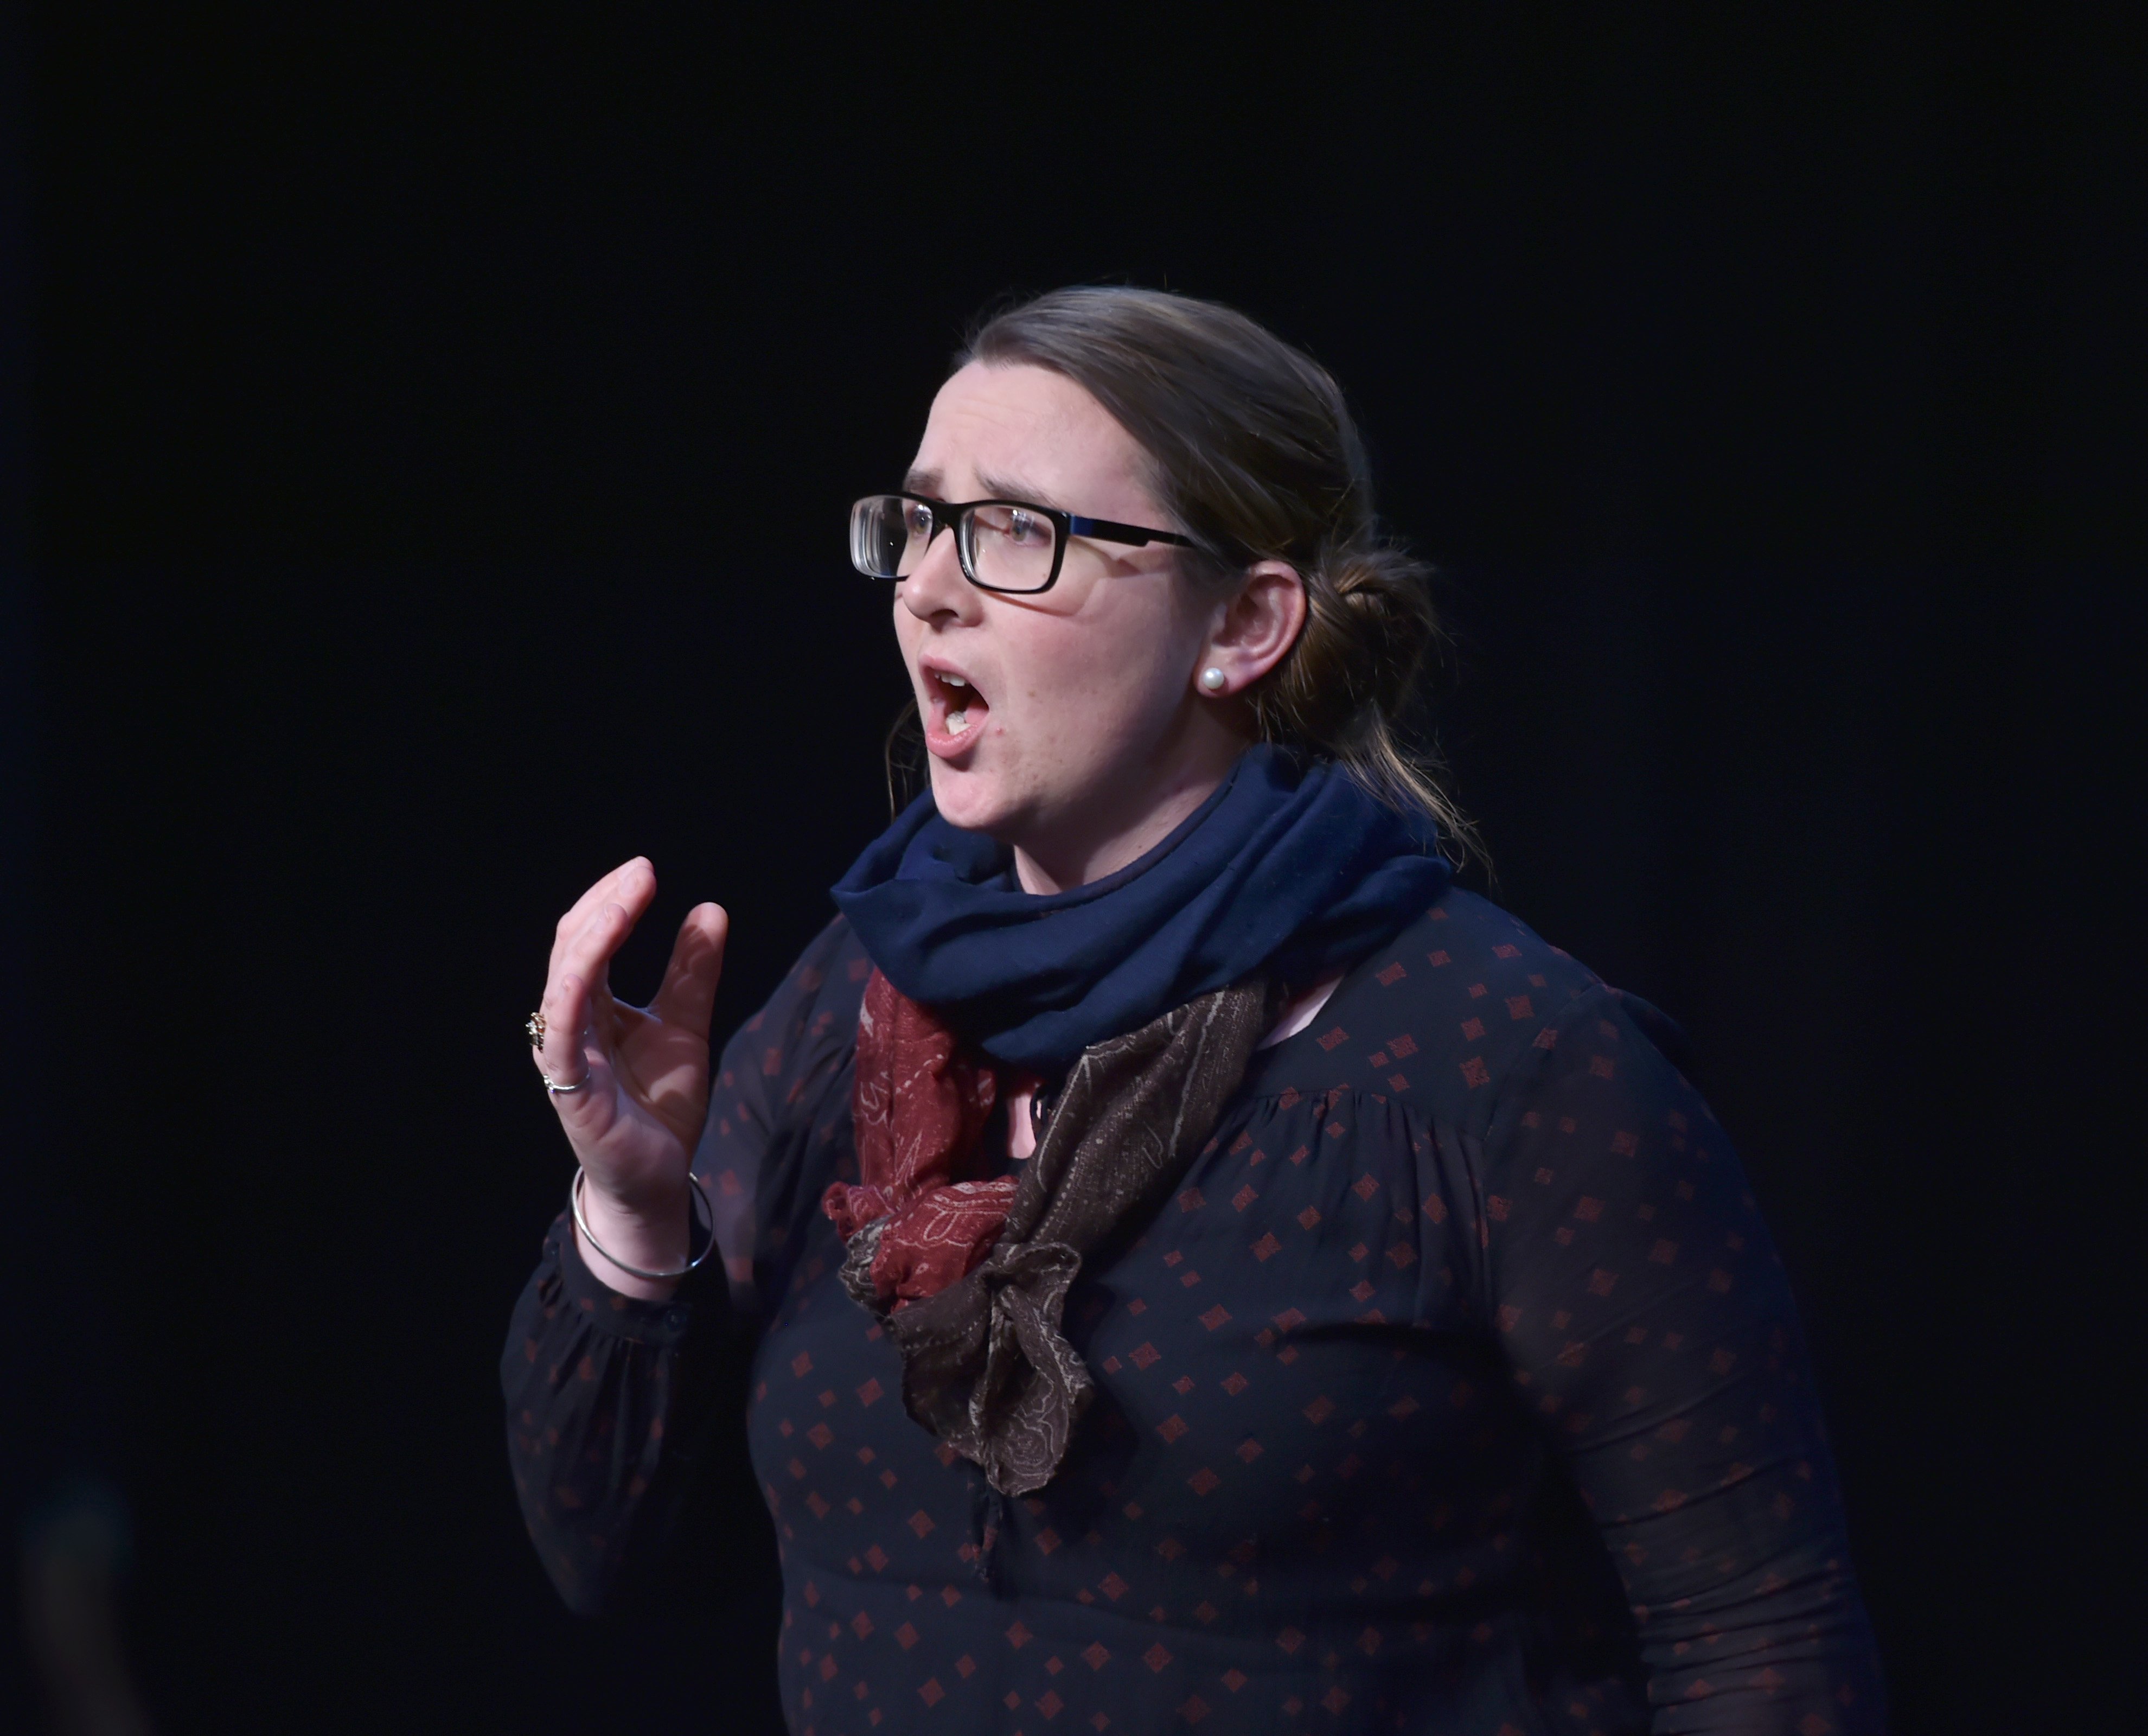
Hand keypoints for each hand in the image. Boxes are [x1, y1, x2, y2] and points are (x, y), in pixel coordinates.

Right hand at [533, 858, 727, 1290]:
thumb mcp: (686, 1026)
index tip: (645, 870)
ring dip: (592, 938)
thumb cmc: (659, 1106)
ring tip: (624, 903)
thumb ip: (693, 973)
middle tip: (641, 872)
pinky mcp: (570, 1089)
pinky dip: (570, 997)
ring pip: (563, 983)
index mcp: (593, 1005)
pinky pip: (560, 1036)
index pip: (590, 936)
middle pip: (571, 947)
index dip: (611, 900)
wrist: (658, 1179)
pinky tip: (588, 968)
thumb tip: (709, 908)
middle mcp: (570, 1023)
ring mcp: (565, 1055)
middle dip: (604, 904)